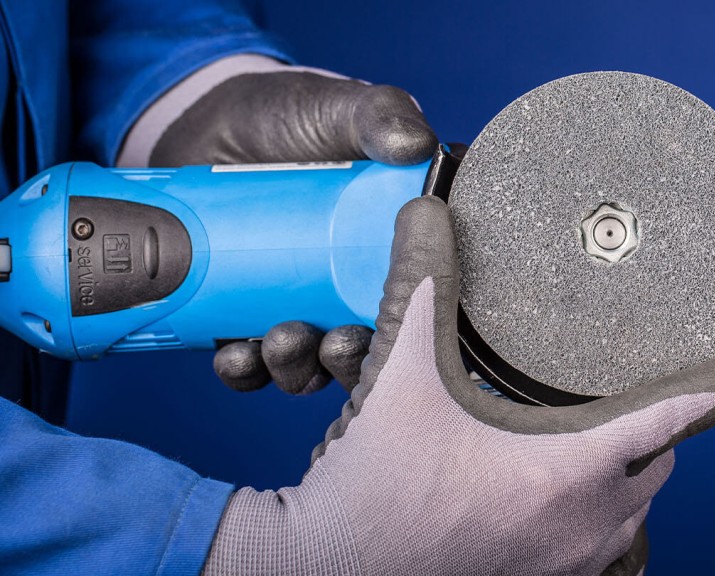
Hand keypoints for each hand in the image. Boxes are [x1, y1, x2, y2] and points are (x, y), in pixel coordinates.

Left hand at [146, 60, 437, 393]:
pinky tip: (235, 355)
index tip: (400, 322)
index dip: (414, 322)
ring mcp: (298, 307)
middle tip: (336, 344)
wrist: (208, 122)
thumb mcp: (339, 110)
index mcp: (388, 250)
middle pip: (365, 346)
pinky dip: (243, 370)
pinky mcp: (244, 317)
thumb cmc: (288, 116)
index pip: (416, 297)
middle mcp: (349, 290)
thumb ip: (381, 115)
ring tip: (279, 343)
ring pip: (308, 363)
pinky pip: (249, 362)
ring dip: (297, 368)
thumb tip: (415, 144)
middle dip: (352, 360)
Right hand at [200, 196, 714, 574]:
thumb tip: (427, 214)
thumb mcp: (401, 380)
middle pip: (660, 462)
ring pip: (639, 512)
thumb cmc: (373, 488)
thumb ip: (422, 289)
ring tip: (611, 441)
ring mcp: (568, 564)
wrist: (327, 569)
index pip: (671, 416)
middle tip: (639, 391)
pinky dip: (608, 523)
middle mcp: (584, 523)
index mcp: (567, 469)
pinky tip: (577, 503)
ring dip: (634, 474)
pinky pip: (608, 554)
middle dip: (658, 426)